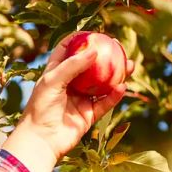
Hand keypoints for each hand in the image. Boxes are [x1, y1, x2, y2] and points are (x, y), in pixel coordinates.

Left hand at [2, 38, 133, 171]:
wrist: (41, 140)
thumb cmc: (40, 108)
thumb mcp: (53, 81)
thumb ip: (73, 65)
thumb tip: (94, 50)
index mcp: (56, 74)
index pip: (67, 51)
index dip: (79, 40)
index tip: (95, 31)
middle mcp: (69, 85)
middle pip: (91, 66)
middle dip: (106, 56)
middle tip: (119, 47)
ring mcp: (80, 100)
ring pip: (102, 84)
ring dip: (117, 74)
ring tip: (130, 65)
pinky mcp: (89, 115)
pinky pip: (106, 103)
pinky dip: (115, 95)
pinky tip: (123, 87)